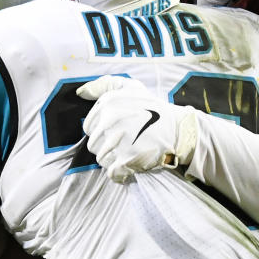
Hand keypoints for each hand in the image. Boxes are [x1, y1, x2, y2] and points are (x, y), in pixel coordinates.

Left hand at [77, 76, 198, 182]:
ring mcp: (118, 141)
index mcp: (107, 103)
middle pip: (93, 145)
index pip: (88, 127)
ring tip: (128, 153)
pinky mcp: (127, 159)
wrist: (178, 129)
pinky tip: (129, 166)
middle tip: (124, 143)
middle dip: (106, 147)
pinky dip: (119, 173)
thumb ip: (103, 85)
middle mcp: (110, 120)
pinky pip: (111, 173)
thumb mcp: (130, 87)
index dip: (101, 131)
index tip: (117, 131)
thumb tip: (80, 93)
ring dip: (113, 160)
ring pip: (101, 159)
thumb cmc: (152, 107)